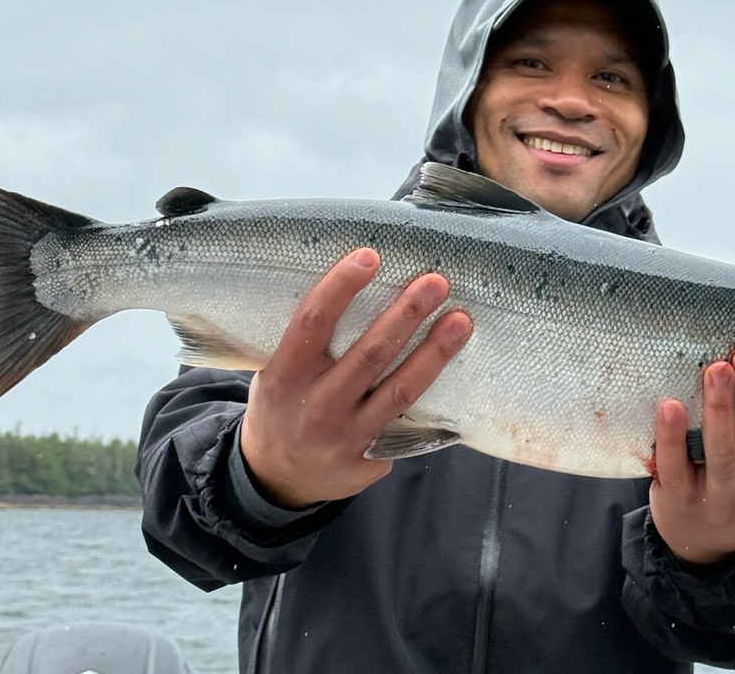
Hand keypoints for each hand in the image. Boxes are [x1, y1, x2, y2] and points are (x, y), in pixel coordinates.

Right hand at [240, 247, 472, 508]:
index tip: (370, 256)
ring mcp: (345, 436)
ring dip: (434, 352)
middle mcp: (316, 405)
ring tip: (460, 321)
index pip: (313, 322)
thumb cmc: (282, 407)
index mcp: (285, 375)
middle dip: (407, 314)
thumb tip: (359, 290)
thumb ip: (308, 343)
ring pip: (400, 389)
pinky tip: (457, 372)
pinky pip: (407, 423)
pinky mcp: (370, 460)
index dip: (341, 287)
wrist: (274, 478)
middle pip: (371, 353)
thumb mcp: (277, 373)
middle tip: (436, 282)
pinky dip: (431, 398)